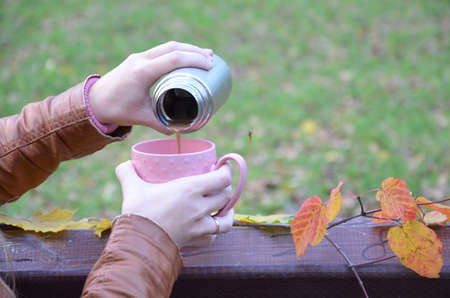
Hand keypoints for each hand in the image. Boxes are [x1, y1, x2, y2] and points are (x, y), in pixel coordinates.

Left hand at [88, 41, 213, 133]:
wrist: (93, 101)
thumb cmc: (116, 109)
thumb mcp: (141, 118)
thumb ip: (161, 124)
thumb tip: (180, 131)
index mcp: (142, 72)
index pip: (173, 59)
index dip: (194, 60)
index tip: (209, 65)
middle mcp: (141, 60)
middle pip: (173, 48)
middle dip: (194, 52)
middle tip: (211, 59)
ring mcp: (138, 57)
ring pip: (167, 46)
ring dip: (186, 49)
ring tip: (203, 55)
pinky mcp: (137, 59)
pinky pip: (160, 50)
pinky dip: (176, 51)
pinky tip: (184, 56)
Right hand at [115, 160, 233, 248]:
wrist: (138, 244)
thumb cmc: (138, 213)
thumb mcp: (132, 189)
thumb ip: (128, 173)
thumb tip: (124, 164)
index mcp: (190, 190)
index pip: (222, 179)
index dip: (226, 171)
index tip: (222, 167)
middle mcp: (199, 208)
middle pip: (226, 196)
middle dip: (226, 188)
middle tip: (219, 183)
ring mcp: (199, 226)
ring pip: (226, 220)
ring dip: (227, 212)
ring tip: (223, 207)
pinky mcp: (194, 241)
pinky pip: (213, 237)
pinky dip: (214, 232)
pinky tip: (209, 227)